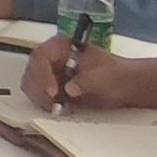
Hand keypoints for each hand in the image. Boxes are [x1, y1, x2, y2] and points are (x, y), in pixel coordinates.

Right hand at [21, 37, 139, 112]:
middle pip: (32, 72)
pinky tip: (65, 109)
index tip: (53, 92)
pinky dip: (47, 105)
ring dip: (43, 100)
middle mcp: (52, 58)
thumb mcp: (104, 75)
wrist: (124, 86)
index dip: (42, 74)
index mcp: (62, 46)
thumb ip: (86, 80)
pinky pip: (38, 97)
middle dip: (40, 90)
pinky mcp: (50, 89)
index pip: (40, 56)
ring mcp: (49, 73)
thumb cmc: (116, 74)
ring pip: (31, 86)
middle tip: (55, 103)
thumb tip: (69, 89)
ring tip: (64, 107)